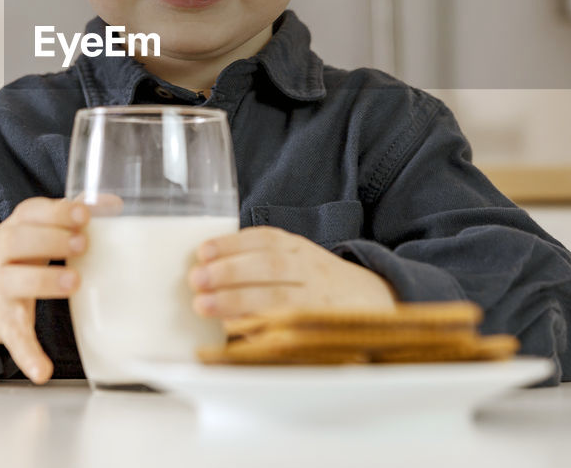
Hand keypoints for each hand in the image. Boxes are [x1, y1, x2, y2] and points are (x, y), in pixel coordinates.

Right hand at [0, 197, 87, 383]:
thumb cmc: (10, 255)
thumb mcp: (28, 230)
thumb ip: (67, 215)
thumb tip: (113, 202)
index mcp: (14, 229)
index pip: (30, 213)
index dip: (56, 211)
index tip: (83, 213)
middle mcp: (2, 256)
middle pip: (18, 241)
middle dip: (50, 240)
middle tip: (82, 244)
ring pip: (14, 282)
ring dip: (44, 280)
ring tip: (74, 282)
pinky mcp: (1, 322)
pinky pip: (13, 339)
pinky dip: (27, 355)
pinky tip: (42, 371)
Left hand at [187, 227, 396, 319]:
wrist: (374, 302)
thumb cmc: (318, 281)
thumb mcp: (296, 258)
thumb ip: (260, 258)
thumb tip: (206, 266)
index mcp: (300, 249)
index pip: (266, 241)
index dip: (232, 244)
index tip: (203, 251)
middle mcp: (311, 271)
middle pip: (270, 268)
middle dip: (230, 272)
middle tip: (197, 279)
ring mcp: (317, 302)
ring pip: (277, 299)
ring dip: (236, 301)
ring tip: (203, 305)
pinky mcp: (318, 330)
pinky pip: (287, 330)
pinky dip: (259, 330)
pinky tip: (233, 330)